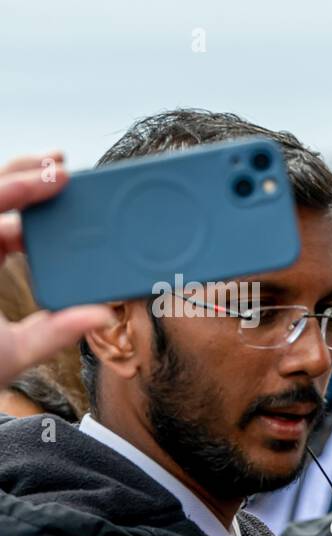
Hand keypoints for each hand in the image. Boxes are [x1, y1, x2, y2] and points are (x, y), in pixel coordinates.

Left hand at [0, 152, 112, 389]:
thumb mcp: (11, 357)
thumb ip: (56, 332)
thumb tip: (103, 315)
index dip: (23, 187)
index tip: (58, 179)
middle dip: (21, 174)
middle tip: (60, 164)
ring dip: (16, 191)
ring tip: (52, 180)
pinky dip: (12, 220)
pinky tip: (37, 220)